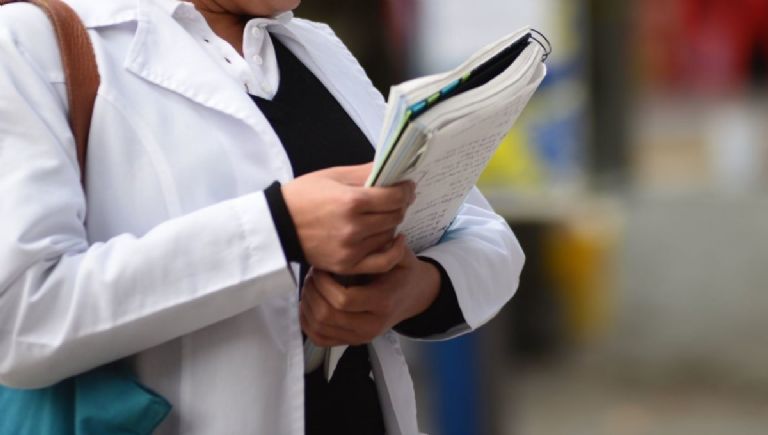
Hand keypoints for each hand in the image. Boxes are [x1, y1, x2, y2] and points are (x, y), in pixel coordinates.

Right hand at [282, 163, 414, 274]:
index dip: (406, 190)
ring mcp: (352, 249)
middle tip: (396, 198)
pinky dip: (394, 251)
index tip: (406, 186)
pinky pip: (383, 262)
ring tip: (384, 215)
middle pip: (395, 215)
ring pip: (390, 235)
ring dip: (392, 223)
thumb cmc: (303, 196)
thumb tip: (391, 168)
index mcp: (352, 201)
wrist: (278, 225)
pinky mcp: (348, 265)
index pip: (395, 197)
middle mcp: (354, 227)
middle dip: (400, 204)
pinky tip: (396, 240)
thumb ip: (365, 171)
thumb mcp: (333, 175)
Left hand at [299, 248, 440, 346]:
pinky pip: (319, 338)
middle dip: (312, 293)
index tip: (321, 268)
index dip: (324, 284)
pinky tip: (309, 304)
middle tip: (312, 276)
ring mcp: (360, 337)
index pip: (343, 300)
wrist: (413, 297)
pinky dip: (307, 322)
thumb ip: (388, 249)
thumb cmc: (402, 274)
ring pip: (318, 328)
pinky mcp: (350, 342)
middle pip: (327, 316)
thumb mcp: (402, 258)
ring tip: (311, 287)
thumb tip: (376, 235)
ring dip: (307, 305)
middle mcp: (371, 325)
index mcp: (382, 302)